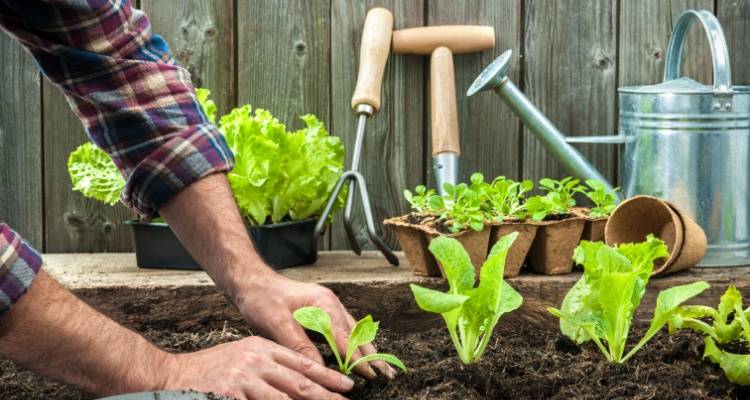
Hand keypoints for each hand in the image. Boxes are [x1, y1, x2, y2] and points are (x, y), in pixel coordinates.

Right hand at [165, 336, 353, 399]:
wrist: (171, 375)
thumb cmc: (211, 369)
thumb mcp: (244, 357)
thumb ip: (270, 367)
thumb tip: (300, 384)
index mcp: (262, 348)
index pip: (302, 363)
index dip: (327, 376)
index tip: (347, 386)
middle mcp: (256, 361)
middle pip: (298, 383)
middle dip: (326, 396)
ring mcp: (243, 379)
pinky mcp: (231, 394)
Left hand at [234, 275, 394, 378]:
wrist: (251, 282)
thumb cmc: (262, 299)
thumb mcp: (277, 324)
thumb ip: (300, 346)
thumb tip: (319, 369)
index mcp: (324, 304)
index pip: (346, 338)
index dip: (358, 359)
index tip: (371, 375)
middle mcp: (331, 304)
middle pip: (357, 334)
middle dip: (372, 355)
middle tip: (387, 375)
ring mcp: (328, 307)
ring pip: (353, 332)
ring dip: (366, 350)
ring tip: (380, 368)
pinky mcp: (322, 313)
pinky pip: (343, 330)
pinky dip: (353, 344)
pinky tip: (359, 355)